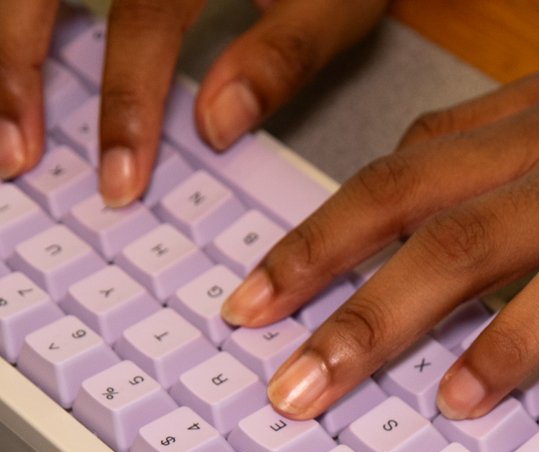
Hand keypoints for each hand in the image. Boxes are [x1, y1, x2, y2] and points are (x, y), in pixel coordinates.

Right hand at [0, 0, 388, 203]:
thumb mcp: (336, 3)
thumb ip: (281, 57)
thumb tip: (216, 126)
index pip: (141, 16)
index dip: (126, 102)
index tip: (120, 178)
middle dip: (17, 64)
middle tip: (16, 155)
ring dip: (5, 40)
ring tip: (6, 125)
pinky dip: (20, 14)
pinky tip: (16, 60)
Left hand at [223, 53, 538, 418]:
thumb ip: (468, 148)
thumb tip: (383, 186)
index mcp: (526, 138)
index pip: (397, 189)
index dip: (316, 249)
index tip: (251, 309)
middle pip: (460, 242)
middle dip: (369, 319)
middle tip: (302, 388)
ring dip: (506, 343)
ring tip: (450, 403)